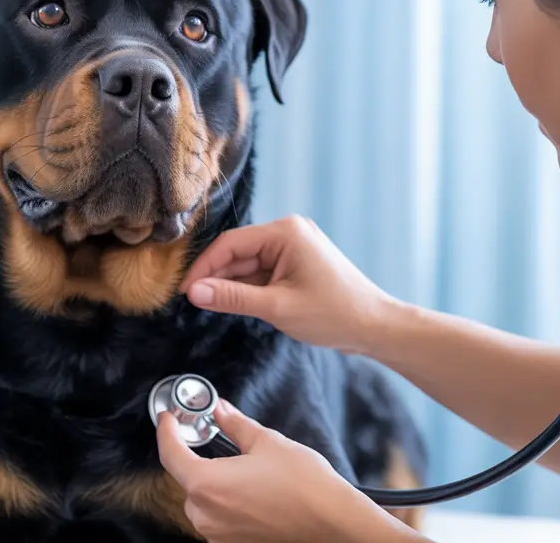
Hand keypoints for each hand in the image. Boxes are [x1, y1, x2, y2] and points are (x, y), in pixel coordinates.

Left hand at [156, 401, 424, 542]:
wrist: (333, 523)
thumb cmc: (305, 487)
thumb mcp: (267, 443)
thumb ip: (235, 425)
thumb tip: (221, 411)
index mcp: (206, 485)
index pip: (170, 455)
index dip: (166, 432)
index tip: (168, 421)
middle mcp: (206, 514)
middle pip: (187, 479)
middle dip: (196, 457)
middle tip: (208, 437)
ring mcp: (219, 534)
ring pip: (201, 500)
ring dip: (211, 481)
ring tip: (239, 466)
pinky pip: (217, 517)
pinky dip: (225, 500)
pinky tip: (248, 489)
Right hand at [180, 215, 395, 352]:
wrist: (375, 327)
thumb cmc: (334, 314)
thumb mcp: (277, 307)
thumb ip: (232, 297)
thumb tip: (194, 292)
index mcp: (285, 232)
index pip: (231, 244)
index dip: (204, 267)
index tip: (184, 290)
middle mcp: (288, 233)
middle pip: (238, 252)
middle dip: (215, 275)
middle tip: (191, 301)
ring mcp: (294, 248)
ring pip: (248, 264)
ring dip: (231, 283)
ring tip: (210, 305)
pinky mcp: (297, 264)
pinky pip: (262, 272)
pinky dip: (248, 287)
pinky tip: (234, 303)